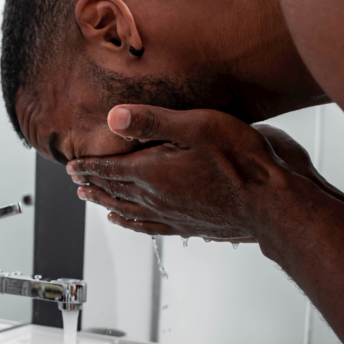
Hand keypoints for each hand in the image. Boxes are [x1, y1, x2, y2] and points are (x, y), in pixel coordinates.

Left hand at [66, 105, 288, 240]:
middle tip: (75, 180)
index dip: (88, 166)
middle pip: (113, 190)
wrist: (272, 204)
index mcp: (152, 173)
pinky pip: (147, 227)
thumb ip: (152, 122)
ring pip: (126, 210)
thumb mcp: (196, 127)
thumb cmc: (242, 162)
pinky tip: (126, 223)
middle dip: (92, 183)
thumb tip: (113, 117)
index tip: (71, 166)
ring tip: (90, 200)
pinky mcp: (187, 226)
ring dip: (104, 202)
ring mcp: (171, 215)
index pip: (109, 169)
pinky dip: (129, 223)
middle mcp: (156, 198)